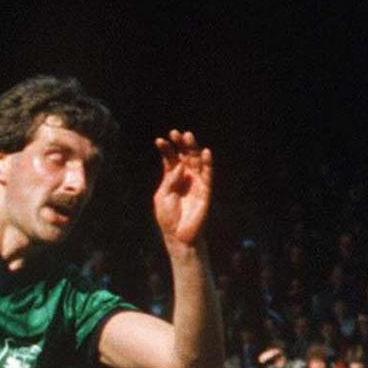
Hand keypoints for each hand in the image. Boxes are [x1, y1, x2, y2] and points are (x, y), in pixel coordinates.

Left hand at [152, 130, 212, 248]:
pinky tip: (205, 152)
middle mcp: (185, 177)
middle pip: (184, 156)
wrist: (178, 235)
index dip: (166, 149)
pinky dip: (208, 163)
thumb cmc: (168, 217)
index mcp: (171, 178)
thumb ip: (169, 180)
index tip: (159, 140)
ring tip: (187, 136)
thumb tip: (179, 165)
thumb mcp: (162, 196)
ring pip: (196, 161)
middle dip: (180, 144)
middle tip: (175, 133)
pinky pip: (208, 174)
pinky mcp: (206, 189)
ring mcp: (196, 182)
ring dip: (192, 148)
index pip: (170, 159)